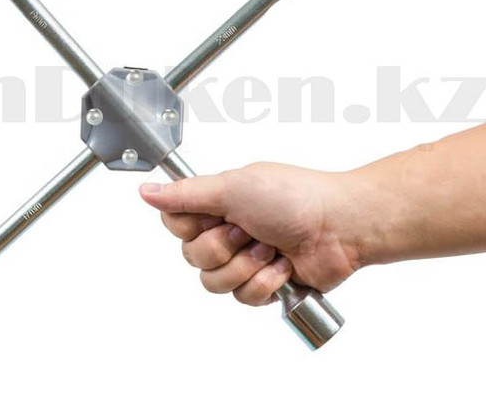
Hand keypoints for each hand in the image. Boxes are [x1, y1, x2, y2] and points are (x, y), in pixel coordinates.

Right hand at [139, 162, 362, 305]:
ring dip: (246, 265)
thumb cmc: (293, 196)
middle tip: (248, 229)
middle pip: (192, 257)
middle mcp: (225, 230)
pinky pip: (242, 298)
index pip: (174, 223)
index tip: (215, 215)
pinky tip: (283, 265)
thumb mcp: (233, 187)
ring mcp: (243, 258)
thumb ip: (185, 194)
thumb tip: (145, 191)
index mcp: (215, 203)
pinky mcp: (262, 283)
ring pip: (213, 282)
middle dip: (223, 247)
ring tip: (270, 248)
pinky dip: (265, 281)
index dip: (190, 226)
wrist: (340, 227)